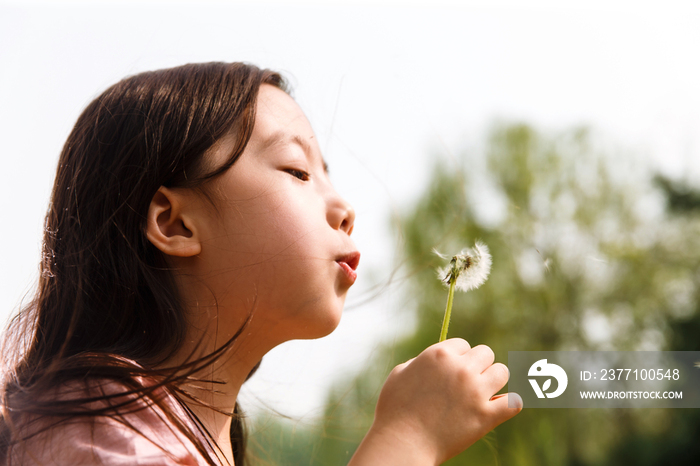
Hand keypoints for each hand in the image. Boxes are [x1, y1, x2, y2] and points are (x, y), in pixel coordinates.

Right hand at [349, 339, 521, 465]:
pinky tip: (500, 407)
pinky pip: (514, 402)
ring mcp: (475, 392)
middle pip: (486, 353)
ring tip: (484, 392)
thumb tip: (434, 361)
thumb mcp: (399, 374)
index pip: (463, 344)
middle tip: (467, 382)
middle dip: (478, 366)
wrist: (402, 443)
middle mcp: (460, 369)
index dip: (458, 358)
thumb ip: (420, 361)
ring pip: (502, 372)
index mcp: (439, 355)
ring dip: (494, 380)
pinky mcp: (486, 416)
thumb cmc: (395, 410)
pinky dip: (510, 404)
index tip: (451, 372)